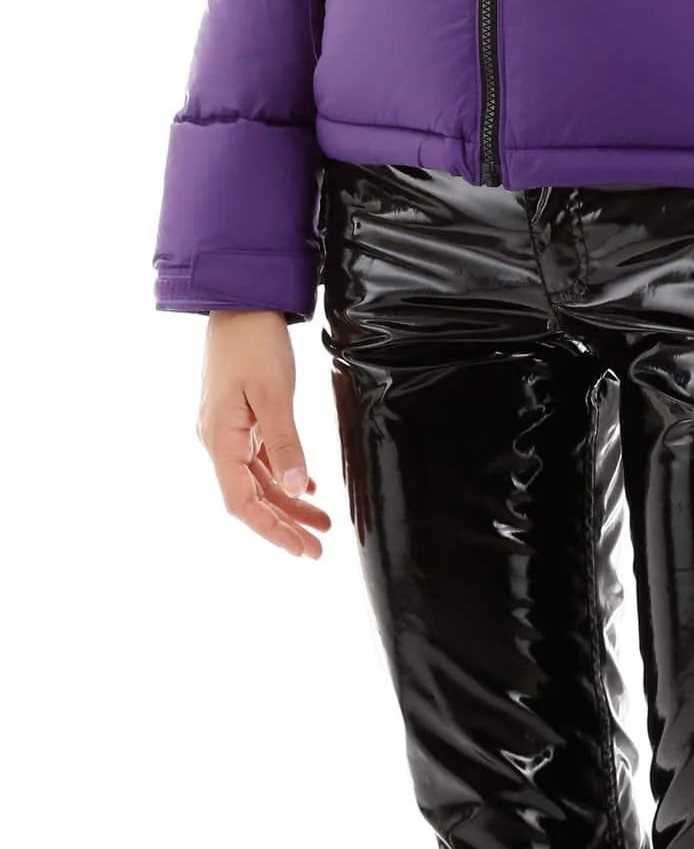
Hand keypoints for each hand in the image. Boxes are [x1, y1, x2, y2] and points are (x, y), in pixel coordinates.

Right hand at [197, 309, 331, 557]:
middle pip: (250, 495)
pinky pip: (258, 456)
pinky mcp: (238, 415)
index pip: (243, 502)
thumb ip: (285, 443)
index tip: (303, 549)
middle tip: (318, 546)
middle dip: (284, 523)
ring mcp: (226, 428)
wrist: (241, 299)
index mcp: (220, 438)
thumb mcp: (274, 393)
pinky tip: (305, 485)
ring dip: (287, 500)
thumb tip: (295, 489)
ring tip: (321, 520)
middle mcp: (218, 439)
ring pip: (257, 478)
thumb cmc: (254, 341)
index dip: (272, 530)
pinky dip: (281, 473)